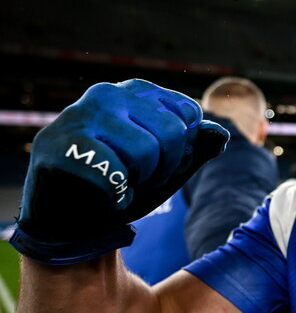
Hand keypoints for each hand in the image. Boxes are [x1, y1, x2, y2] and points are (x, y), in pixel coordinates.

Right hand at [11, 79, 228, 263]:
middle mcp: (108, 93)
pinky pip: (113, 172)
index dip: (182, 150)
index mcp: (136, 92)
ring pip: (145, 152)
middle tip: (137, 178)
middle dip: (163, 168)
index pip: (188, 113)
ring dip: (139, 182)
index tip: (155, 162)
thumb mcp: (167, 167)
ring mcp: (80, 114)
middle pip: (172, 132)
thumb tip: (220, 132)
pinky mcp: (59, 143)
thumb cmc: (121, 185)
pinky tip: (104, 195)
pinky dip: (116, 195)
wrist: (70, 220)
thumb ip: (196, 148)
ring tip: (119, 184)